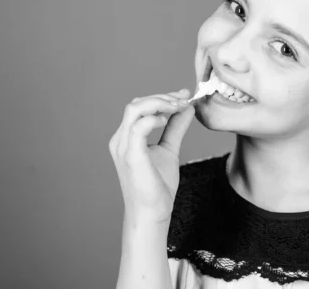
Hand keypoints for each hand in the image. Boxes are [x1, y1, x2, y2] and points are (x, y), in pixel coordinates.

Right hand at [108, 88, 194, 223]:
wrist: (152, 213)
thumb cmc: (157, 186)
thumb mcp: (169, 149)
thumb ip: (175, 128)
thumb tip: (187, 108)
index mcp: (127, 137)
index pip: (140, 106)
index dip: (163, 97)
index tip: (185, 95)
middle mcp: (120, 139)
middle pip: (137, 103)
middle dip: (163, 97)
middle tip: (185, 98)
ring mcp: (123, 147)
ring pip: (134, 109)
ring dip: (159, 103)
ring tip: (178, 106)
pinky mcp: (131, 156)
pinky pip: (137, 127)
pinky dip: (153, 118)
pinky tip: (167, 119)